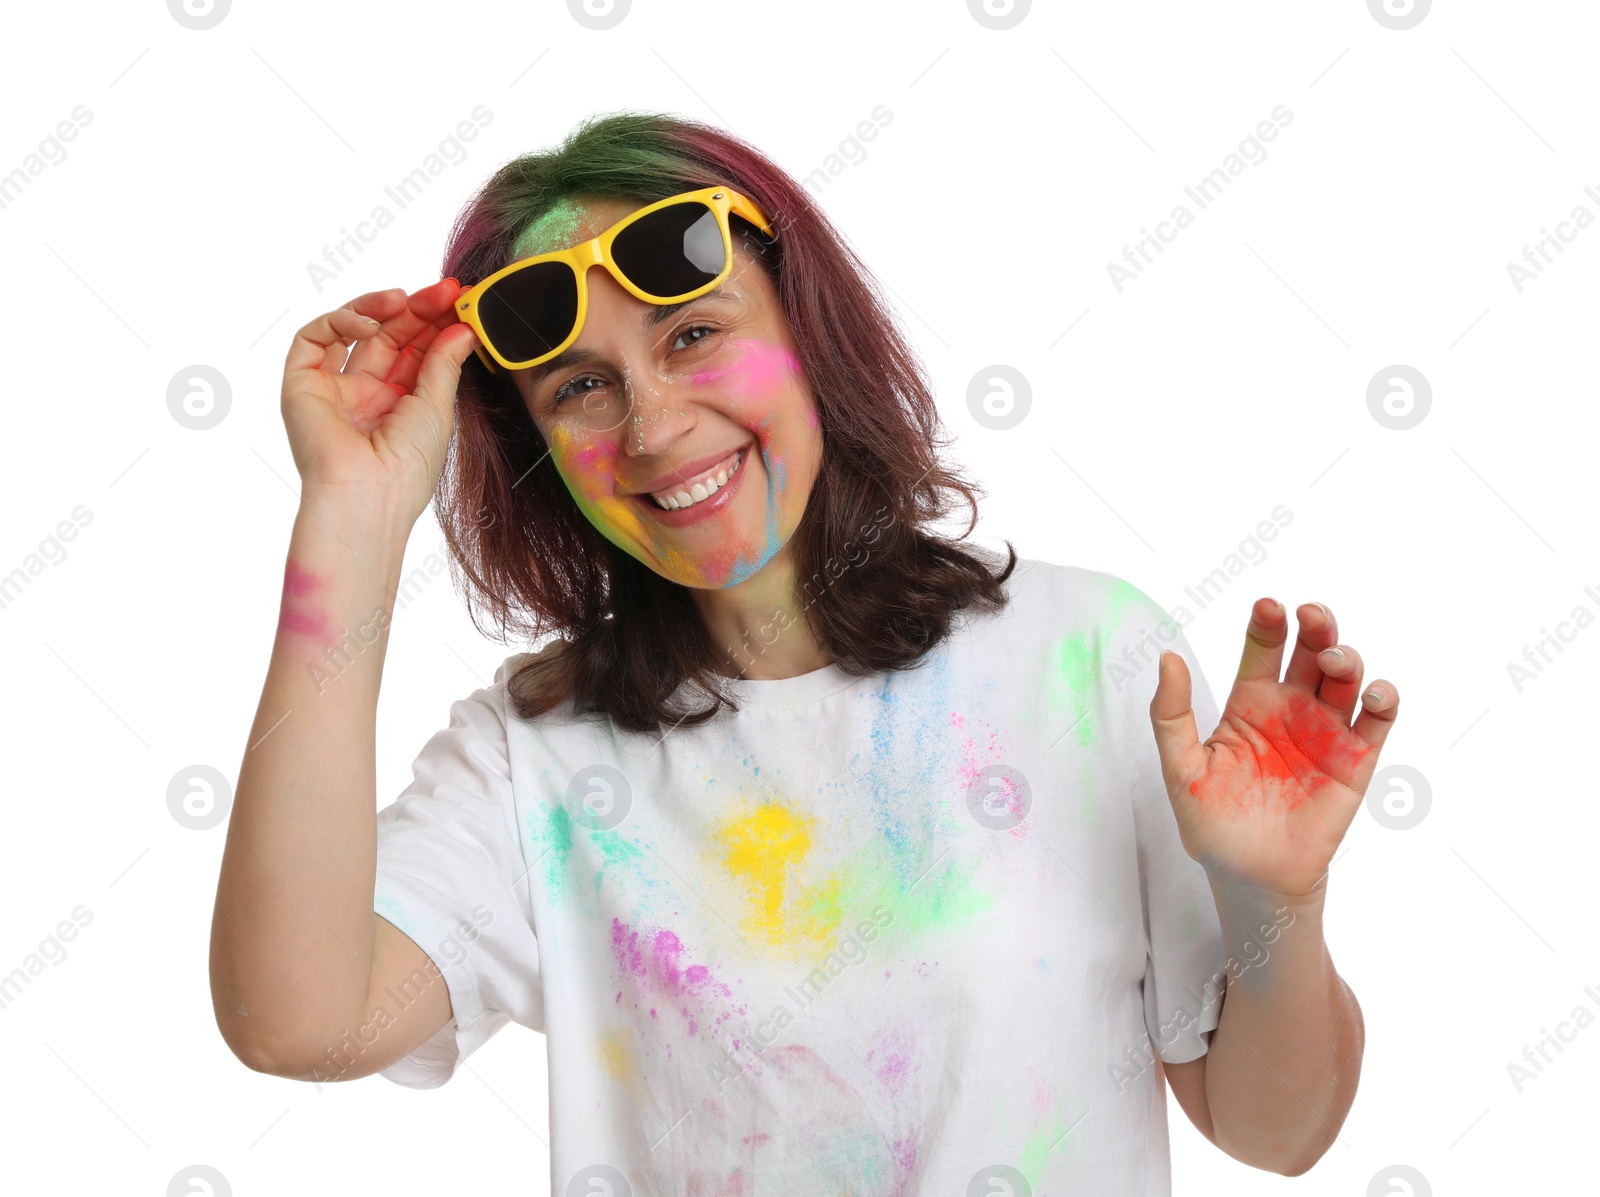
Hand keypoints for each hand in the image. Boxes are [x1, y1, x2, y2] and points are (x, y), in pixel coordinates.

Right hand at [280, 280, 479, 524]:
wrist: (366, 496)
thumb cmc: (406, 466)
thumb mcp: (436, 407)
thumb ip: (444, 363)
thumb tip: (463, 328)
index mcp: (400, 405)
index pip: (417, 351)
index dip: (437, 324)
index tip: (461, 301)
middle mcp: (366, 395)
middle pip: (389, 336)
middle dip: (416, 310)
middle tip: (445, 292)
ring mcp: (334, 388)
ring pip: (352, 330)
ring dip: (379, 309)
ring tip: (406, 299)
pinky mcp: (301, 384)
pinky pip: (314, 338)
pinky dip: (340, 322)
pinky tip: (369, 325)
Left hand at [1148, 599, 1399, 897]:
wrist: (1250, 877)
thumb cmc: (1212, 822)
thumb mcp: (1181, 767)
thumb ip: (1171, 714)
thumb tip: (1166, 657)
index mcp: (1251, 702)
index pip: (1262, 649)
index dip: (1267, 624)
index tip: (1269, 605)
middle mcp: (1292, 708)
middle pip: (1311, 651)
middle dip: (1317, 626)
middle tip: (1312, 614)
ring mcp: (1326, 731)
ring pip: (1346, 679)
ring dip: (1346, 659)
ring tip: (1332, 662)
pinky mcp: (1356, 761)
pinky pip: (1377, 722)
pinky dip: (1383, 701)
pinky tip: (1375, 694)